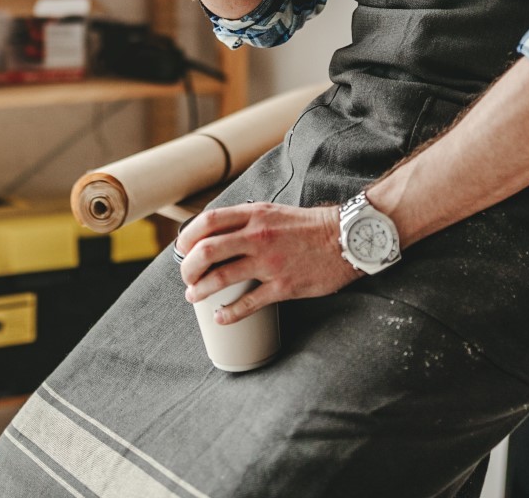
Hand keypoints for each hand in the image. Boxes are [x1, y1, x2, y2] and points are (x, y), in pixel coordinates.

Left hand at [175, 202, 359, 324]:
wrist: (347, 238)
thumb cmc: (309, 226)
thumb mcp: (273, 212)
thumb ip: (247, 221)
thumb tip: (217, 234)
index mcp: (254, 214)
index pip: (207, 221)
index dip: (187, 236)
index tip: (182, 248)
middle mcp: (258, 236)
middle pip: (207, 250)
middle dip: (188, 267)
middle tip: (186, 277)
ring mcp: (270, 262)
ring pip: (221, 277)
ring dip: (201, 290)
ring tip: (194, 296)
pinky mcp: (283, 286)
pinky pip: (248, 302)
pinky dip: (229, 313)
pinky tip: (220, 317)